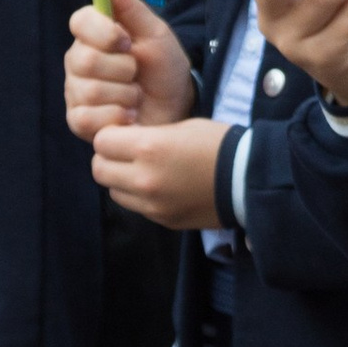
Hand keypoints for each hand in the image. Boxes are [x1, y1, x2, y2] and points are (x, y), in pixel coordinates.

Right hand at [65, 0, 192, 141]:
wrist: (177, 109)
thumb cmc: (165, 69)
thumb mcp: (156, 34)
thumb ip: (130, 6)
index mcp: (94, 34)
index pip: (79, 21)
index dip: (103, 32)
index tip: (127, 41)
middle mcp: (78, 61)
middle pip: (84, 60)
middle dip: (122, 69)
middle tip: (137, 73)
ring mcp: (76, 92)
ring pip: (90, 91)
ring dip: (125, 96)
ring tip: (136, 97)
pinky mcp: (79, 120)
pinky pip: (86, 118)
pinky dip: (116, 118)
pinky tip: (127, 116)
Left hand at [92, 116, 228, 228]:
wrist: (248, 180)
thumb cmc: (218, 144)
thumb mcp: (181, 126)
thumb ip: (148, 135)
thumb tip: (125, 141)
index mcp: (148, 148)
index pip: (101, 142)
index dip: (110, 135)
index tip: (123, 133)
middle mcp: (144, 179)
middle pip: (99, 170)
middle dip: (108, 158)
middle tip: (125, 153)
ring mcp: (152, 204)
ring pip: (113, 192)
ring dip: (120, 180)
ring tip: (142, 171)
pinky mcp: (162, 220)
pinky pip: (136, 207)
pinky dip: (139, 196)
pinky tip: (160, 186)